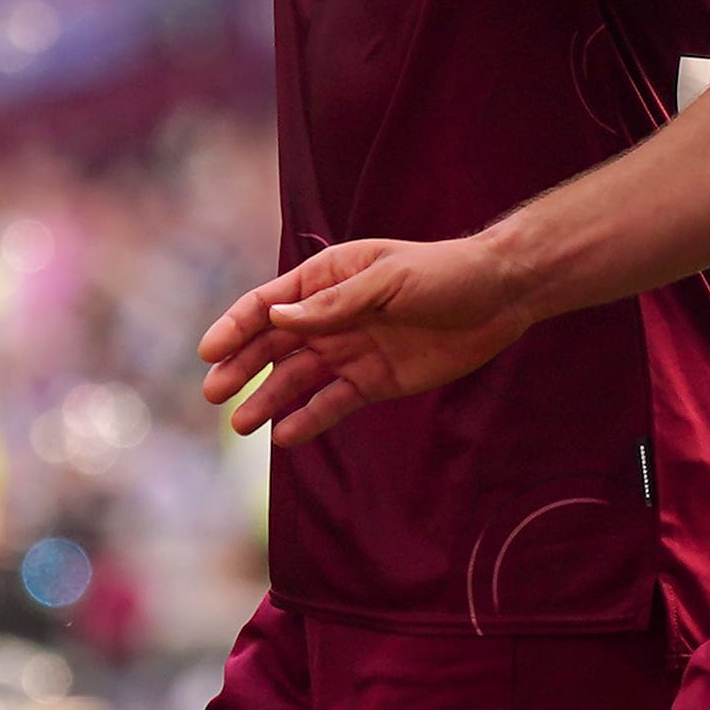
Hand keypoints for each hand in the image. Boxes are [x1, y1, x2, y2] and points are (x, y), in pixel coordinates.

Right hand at [194, 234, 539, 447]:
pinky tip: (285, 436)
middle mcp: (331, 316)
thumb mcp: (388, 281)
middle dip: (241, 367)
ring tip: (240, 424)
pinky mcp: (374, 381)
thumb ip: (335, 304)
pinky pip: (333, 403)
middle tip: (214, 393)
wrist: (500, 297)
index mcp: (328, 278)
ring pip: (297, 379)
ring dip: (267, 399)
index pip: (269, 303)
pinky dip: (309, 419)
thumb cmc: (443, 274)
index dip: (236, 326)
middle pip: (273, 344)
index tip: (209, 352)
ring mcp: (351, 350)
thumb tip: (278, 318)